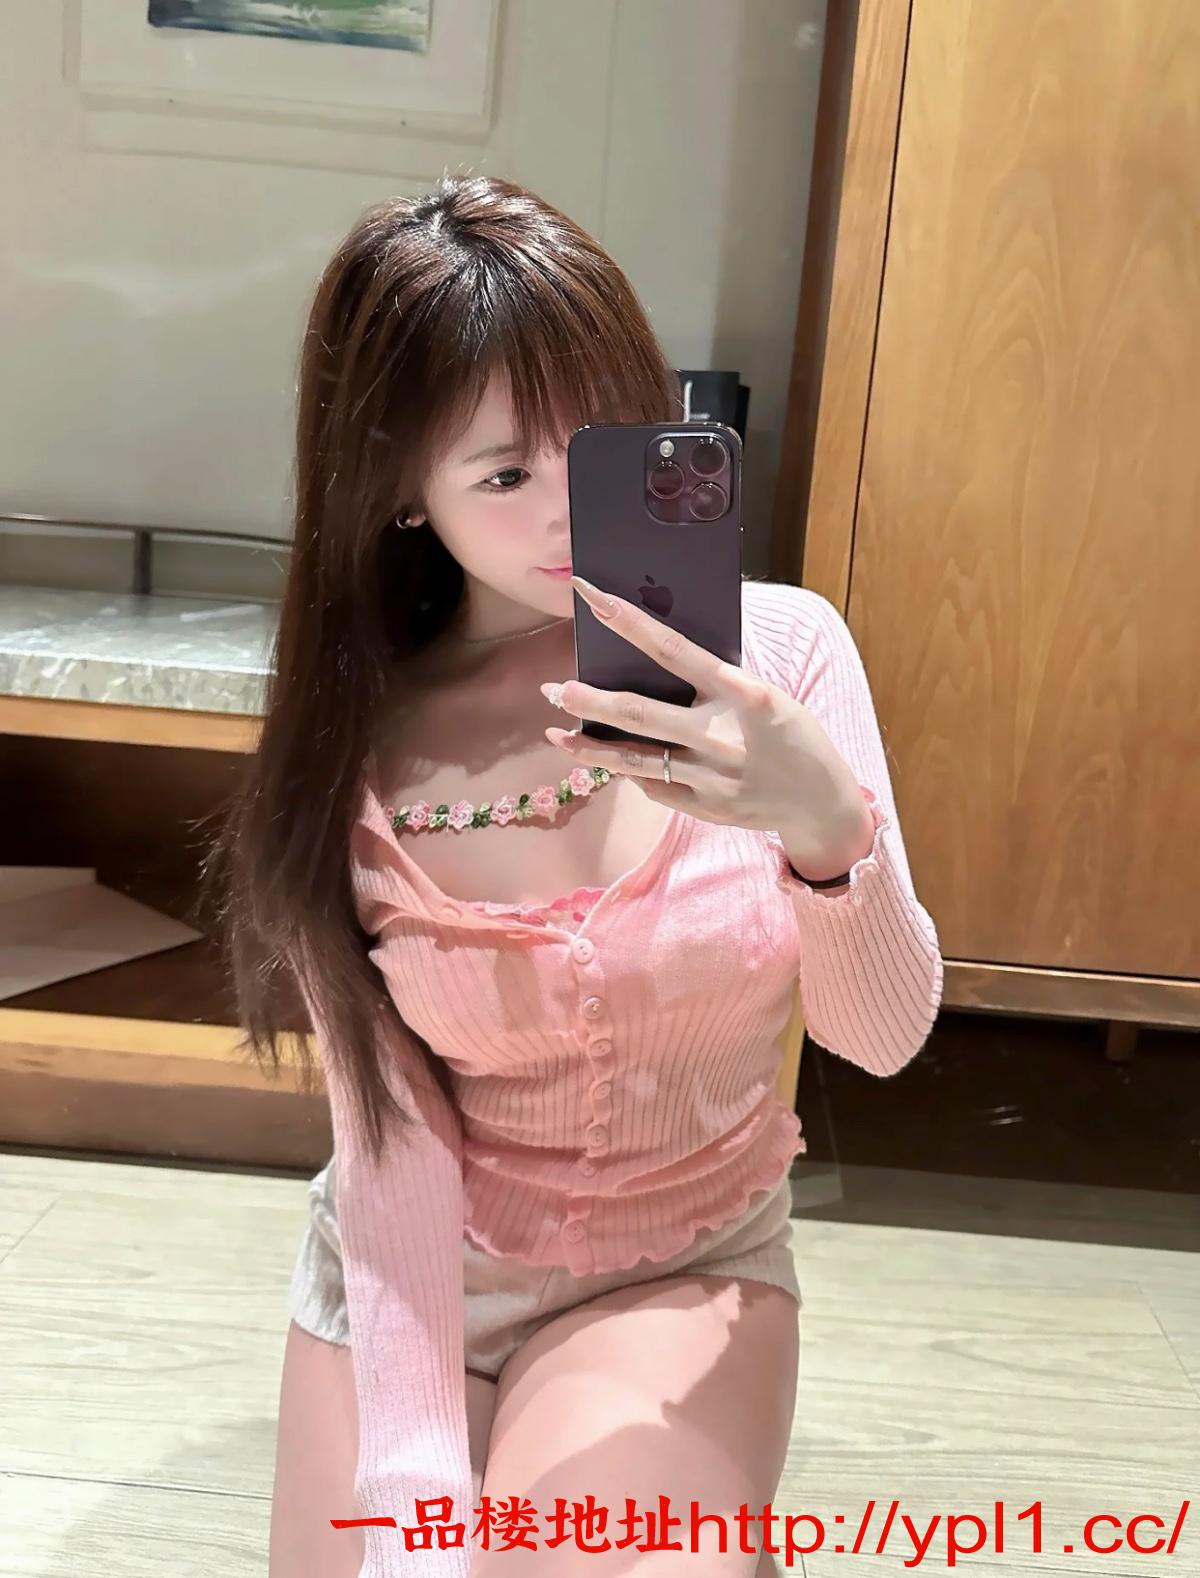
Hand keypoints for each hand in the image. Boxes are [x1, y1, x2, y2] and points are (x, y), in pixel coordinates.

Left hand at [539, 576, 872, 876]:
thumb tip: (663, 655)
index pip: (675, 650)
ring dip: (590, 747)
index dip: (630, 622)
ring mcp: (710, 777)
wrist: (822, 804)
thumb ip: (720, 682)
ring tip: (556, 733)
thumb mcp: (770, 698)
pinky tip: (609, 760)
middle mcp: (721, 736)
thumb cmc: (793, 737)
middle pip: (640, 715)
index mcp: (743, 694)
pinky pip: (653, 786)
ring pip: (635, 760)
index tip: (593, 598)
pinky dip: (630, 771)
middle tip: (554, 689)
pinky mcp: (703, 808)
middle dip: (590, 701)